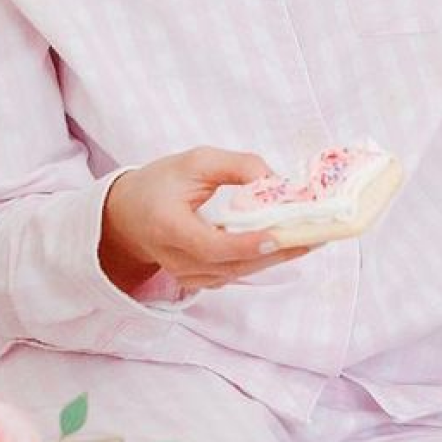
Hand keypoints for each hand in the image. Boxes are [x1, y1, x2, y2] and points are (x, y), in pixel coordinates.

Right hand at [100, 147, 310, 293]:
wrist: (126, 215)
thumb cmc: (161, 183)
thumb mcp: (196, 161)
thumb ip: (238, 166)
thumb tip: (276, 181)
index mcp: (169, 228)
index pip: (210, 246)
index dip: (246, 244)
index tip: (277, 235)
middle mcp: (177, 260)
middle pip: (233, 264)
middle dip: (277, 251)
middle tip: (315, 234)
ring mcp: (187, 276)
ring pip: (239, 272)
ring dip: (277, 257)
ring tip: (312, 237)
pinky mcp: (199, 280)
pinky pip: (236, 273)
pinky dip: (263, 259)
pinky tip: (288, 244)